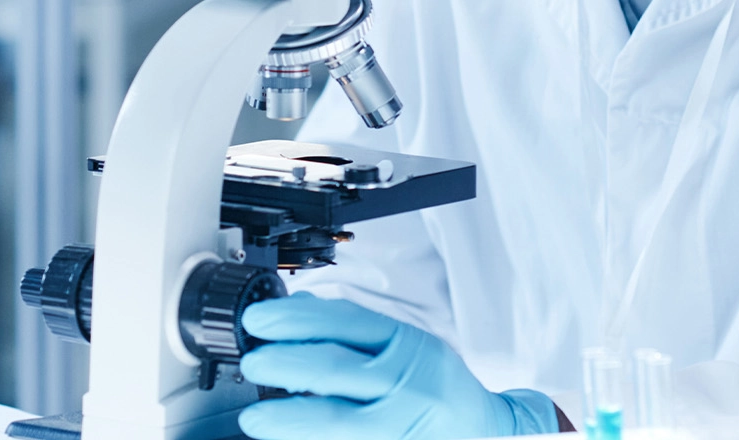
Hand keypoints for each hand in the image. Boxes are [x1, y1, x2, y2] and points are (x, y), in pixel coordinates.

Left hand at [236, 293, 559, 439]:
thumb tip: (299, 310)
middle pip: (333, 369)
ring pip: (334, 420)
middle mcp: (406, 384)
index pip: (345, 322)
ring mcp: (400, 426)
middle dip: (283, 363)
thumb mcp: (405, 348)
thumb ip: (356, 333)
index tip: (259, 319)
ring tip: (256, 416)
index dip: (296, 318)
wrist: (486, 434)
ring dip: (288, 418)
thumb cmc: (438, 390)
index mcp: (407, 346)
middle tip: (252, 362)